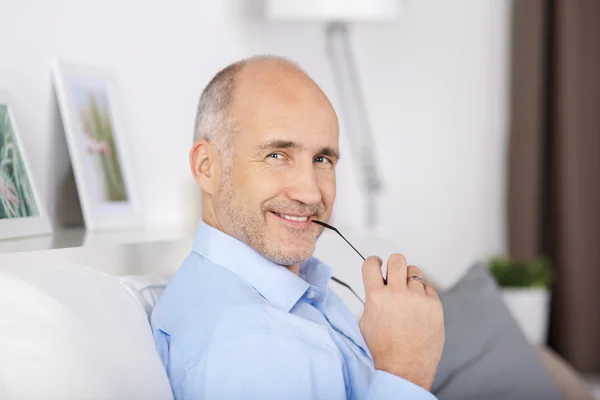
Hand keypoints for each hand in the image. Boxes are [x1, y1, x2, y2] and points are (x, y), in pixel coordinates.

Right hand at [359, 254, 444, 390]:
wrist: (405, 369)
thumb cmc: (384, 351)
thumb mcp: (366, 322)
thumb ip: (372, 299)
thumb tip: (378, 285)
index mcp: (376, 297)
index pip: (371, 264)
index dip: (373, 263)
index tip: (377, 265)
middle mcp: (397, 294)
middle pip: (398, 259)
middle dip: (394, 265)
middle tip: (394, 275)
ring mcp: (418, 299)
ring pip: (415, 272)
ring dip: (409, 281)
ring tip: (408, 297)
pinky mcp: (435, 306)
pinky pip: (428, 288)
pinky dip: (423, 294)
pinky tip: (418, 308)